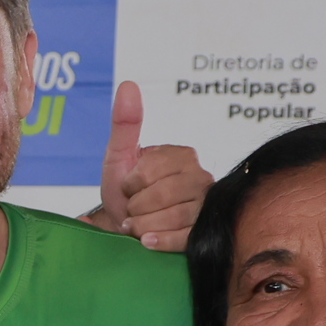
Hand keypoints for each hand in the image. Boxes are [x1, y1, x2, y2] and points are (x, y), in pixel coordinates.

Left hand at [93, 81, 212, 251]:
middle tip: (131, 208)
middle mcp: (201, 178)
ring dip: (142, 225)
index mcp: (183, 156)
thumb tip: (128, 85)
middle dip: (136, 207)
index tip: (127, 186)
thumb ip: (125, 123)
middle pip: (163, 195)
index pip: (151, 171)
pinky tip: (146, 241)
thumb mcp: (120, 155)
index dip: (130, 184)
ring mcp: (205, 206)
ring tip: (136, 224)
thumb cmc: (124, 191)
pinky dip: (159, 241)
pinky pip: (184, 238)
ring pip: (173, 217)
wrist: (125, 225)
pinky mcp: (203, 233)